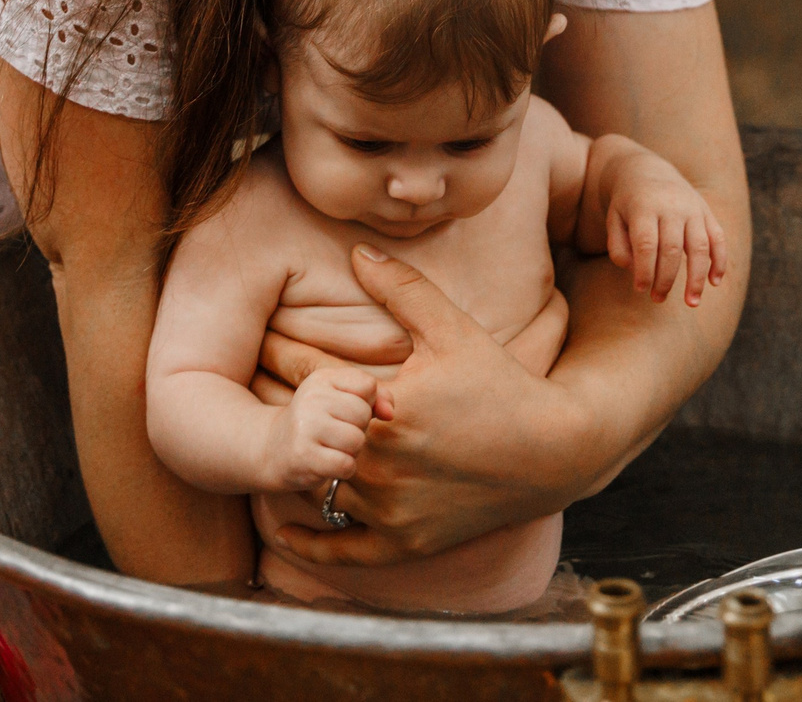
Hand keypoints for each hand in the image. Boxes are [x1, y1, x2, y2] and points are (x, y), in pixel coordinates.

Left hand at [261, 245, 596, 566]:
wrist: (552, 452)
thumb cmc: (500, 383)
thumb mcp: (452, 329)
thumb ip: (402, 289)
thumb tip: (356, 252)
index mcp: (385, 410)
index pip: (312, 384)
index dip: (286, 360)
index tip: (267, 345)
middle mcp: (381, 465)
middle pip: (307, 438)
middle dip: (285, 414)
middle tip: (249, 395)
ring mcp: (392, 509)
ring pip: (318, 487)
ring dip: (298, 464)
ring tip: (269, 443)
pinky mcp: (405, 542)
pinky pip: (344, 549)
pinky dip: (310, 543)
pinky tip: (284, 530)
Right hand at [269, 366, 390, 490]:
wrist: (273, 450)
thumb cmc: (318, 423)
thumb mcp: (342, 399)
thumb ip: (375, 397)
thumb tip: (390, 413)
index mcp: (321, 378)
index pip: (368, 386)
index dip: (365, 404)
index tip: (345, 412)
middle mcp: (311, 398)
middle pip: (363, 414)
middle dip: (357, 429)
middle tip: (335, 434)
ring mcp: (305, 427)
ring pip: (357, 440)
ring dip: (351, 451)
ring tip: (332, 448)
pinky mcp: (304, 456)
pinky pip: (346, 464)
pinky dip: (344, 469)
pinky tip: (328, 464)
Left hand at [605, 158, 728, 305]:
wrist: (646, 170)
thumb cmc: (627, 204)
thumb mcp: (613, 219)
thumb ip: (618, 246)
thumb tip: (634, 270)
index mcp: (644, 206)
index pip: (646, 244)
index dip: (644, 270)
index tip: (640, 290)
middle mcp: (671, 206)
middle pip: (672, 249)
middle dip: (666, 279)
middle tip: (657, 299)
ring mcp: (693, 208)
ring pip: (699, 247)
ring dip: (696, 278)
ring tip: (691, 303)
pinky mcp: (707, 212)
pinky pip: (718, 239)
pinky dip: (719, 261)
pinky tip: (714, 283)